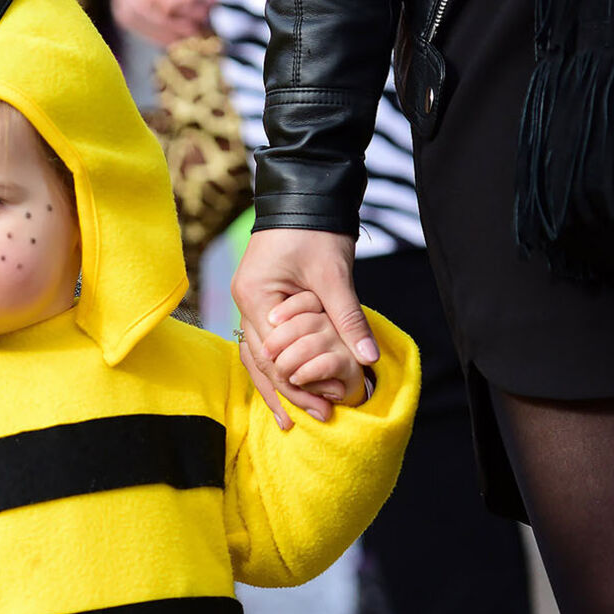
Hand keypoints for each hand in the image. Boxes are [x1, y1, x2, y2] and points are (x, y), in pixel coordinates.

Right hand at [93, 0, 212, 45]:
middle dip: (165, 28)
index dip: (172, 18)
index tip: (198, 27)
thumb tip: (209, 7)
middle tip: (194, 37)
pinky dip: (149, 23)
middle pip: (133, 11)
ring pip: (127, 16)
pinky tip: (171, 32)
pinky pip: (128, 10)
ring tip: (185, 39)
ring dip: (155, 31)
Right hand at [231, 228, 376, 426]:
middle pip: (262, 361)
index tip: (324, 405)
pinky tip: (289, 388)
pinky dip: (277, 366)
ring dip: (279, 385)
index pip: (272, 354)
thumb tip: (368, 358)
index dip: (297, 383)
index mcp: (256, 296)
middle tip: (317, 417)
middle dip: (289, 391)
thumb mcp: (334, 274)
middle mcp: (245, 302)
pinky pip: (264, 343)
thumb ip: (348, 318)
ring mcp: (250, 303)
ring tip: (295, 418)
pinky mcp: (262, 302)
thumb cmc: (316, 229)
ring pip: (258, 356)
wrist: (305, 195)